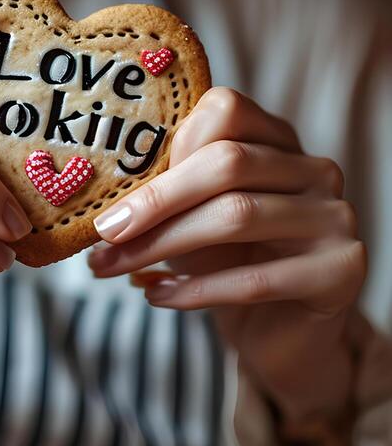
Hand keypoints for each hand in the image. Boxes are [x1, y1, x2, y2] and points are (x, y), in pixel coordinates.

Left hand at [88, 87, 365, 425]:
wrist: (285, 336)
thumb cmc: (230, 262)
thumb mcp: (195, 216)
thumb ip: (169, 191)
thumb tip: (103, 193)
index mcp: (278, 140)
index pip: (226, 110)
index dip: (169, 144)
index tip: (120, 184)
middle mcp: (315, 169)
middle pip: (228, 162)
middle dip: (156, 200)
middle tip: (104, 231)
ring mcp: (335, 217)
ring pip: (237, 215)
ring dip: (163, 245)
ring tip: (114, 268)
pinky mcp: (342, 271)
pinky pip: (255, 277)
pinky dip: (195, 290)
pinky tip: (158, 295)